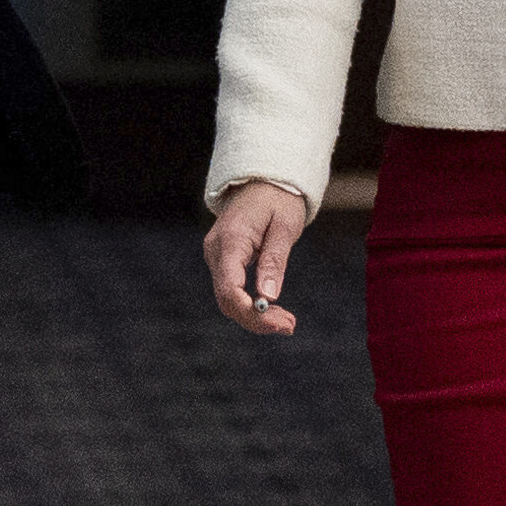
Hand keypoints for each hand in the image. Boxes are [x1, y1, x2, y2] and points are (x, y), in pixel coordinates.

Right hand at [203, 179, 310, 332]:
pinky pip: (232, 290)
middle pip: (227, 300)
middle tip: (290, 326)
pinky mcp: (222, 261)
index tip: (278, 323)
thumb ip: (274, 261)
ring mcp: (216, 256)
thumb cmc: (277, 199)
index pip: (230, 287)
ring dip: (256, 316)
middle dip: (256, 319)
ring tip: (287, 322)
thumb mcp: (284, 227)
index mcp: (231, 240)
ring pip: (228, 299)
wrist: (263, 180)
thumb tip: (268, 297)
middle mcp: (216, 251)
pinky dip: (251, 304)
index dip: (250, 312)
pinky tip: (272, 310)